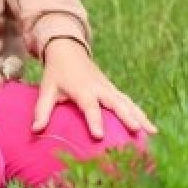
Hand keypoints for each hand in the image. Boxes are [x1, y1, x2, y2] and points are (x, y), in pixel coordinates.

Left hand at [34, 38, 156, 139]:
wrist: (69, 50)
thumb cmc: (56, 73)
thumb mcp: (46, 90)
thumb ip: (41, 110)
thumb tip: (35, 130)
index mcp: (82, 89)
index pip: (90, 106)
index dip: (94, 120)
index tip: (99, 136)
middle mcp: (99, 88)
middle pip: (116, 103)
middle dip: (127, 117)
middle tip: (136, 131)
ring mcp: (109, 88)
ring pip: (128, 102)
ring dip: (140, 116)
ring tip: (152, 133)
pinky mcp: (113, 90)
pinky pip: (129, 102)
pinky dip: (140, 113)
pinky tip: (150, 127)